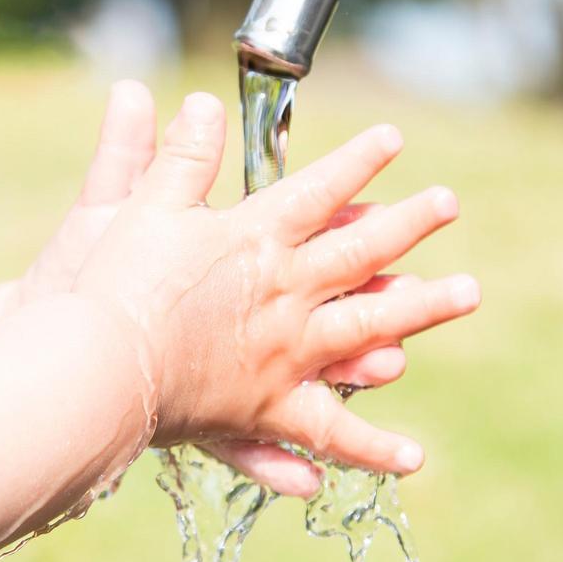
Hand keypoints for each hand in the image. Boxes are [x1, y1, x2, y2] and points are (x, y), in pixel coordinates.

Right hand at [73, 93, 478, 475]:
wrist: (96, 366)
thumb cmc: (114, 283)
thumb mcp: (138, 204)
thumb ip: (179, 156)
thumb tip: (204, 103)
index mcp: (253, 239)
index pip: (317, 191)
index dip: (357, 162)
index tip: (394, 140)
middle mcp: (283, 294)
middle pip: (359, 253)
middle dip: (406, 222)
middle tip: (448, 204)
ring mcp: (283, 354)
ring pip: (368, 329)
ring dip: (420, 307)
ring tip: (466, 292)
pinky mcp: (266, 409)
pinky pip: (329, 432)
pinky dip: (370, 448)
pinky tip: (413, 458)